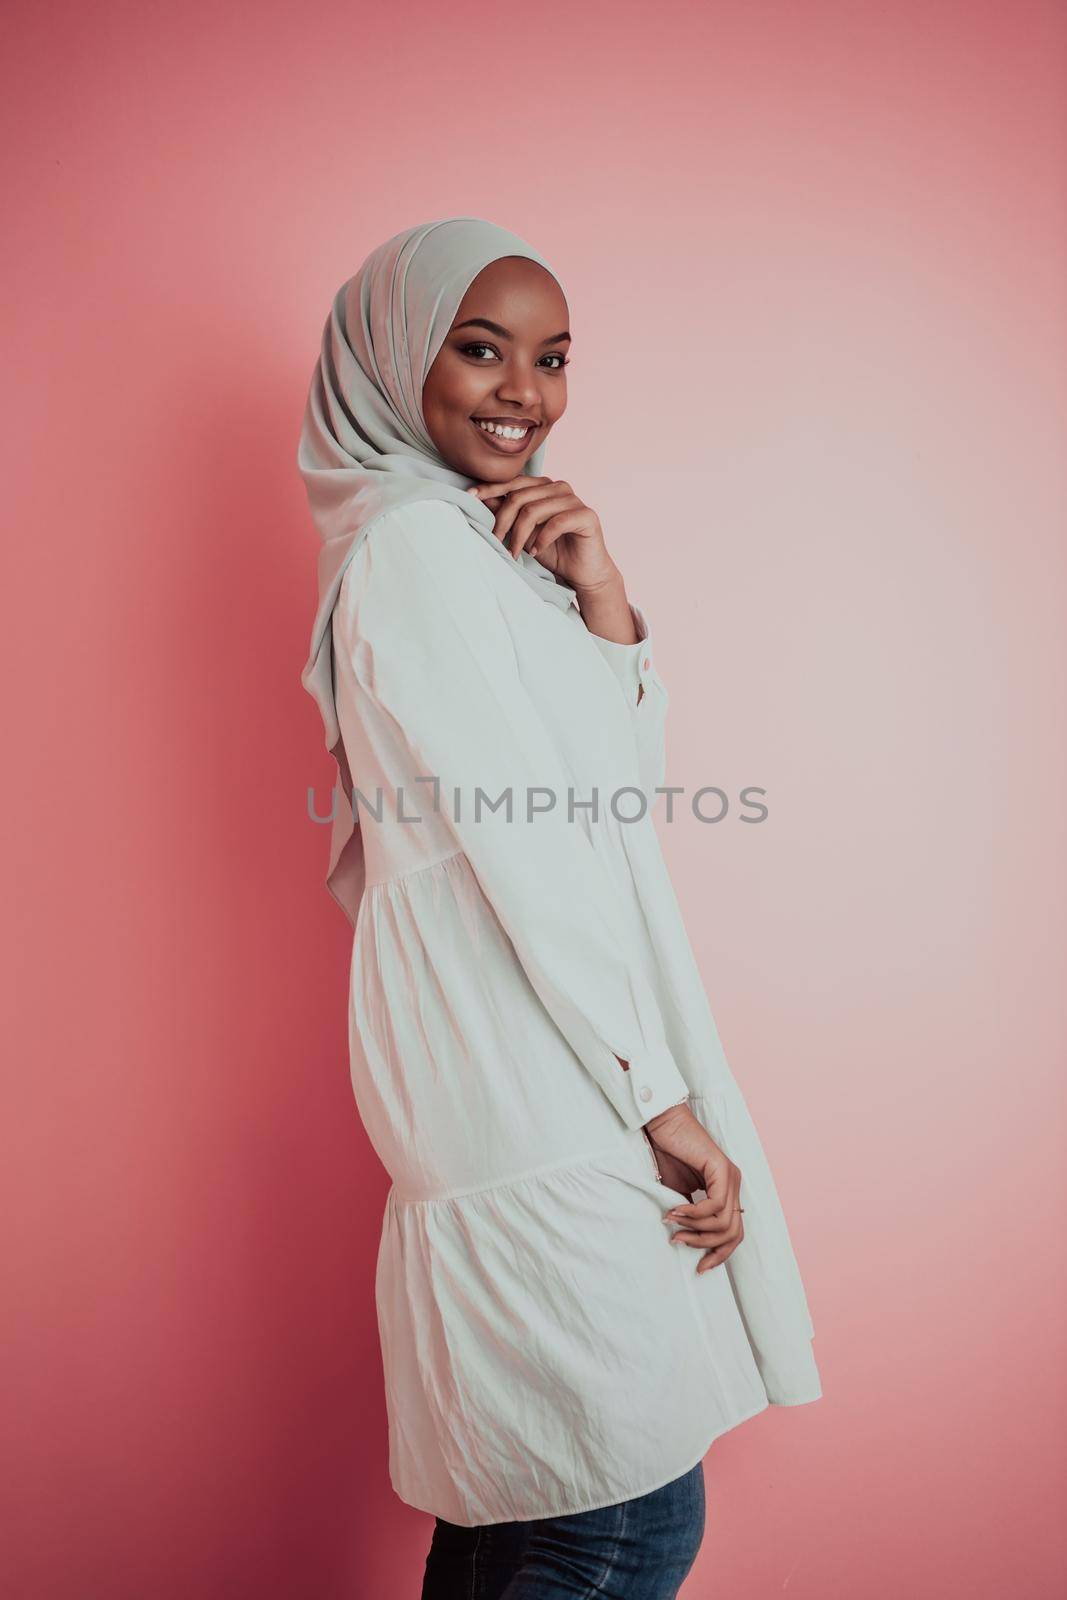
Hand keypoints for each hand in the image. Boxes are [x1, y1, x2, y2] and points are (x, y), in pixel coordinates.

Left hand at [466, 476, 619, 594]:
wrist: (583, 573)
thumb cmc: (553, 551)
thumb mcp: (523, 532)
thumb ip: (507, 512)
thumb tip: (479, 497)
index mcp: (544, 486)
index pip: (513, 482)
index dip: (490, 488)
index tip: (470, 496)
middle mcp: (559, 487)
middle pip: (520, 496)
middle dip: (503, 521)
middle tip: (494, 542)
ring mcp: (574, 499)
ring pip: (534, 510)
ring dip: (519, 535)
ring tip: (515, 554)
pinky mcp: (586, 515)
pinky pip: (556, 522)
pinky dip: (541, 539)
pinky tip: (535, 552)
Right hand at [644, 1103, 744, 1274]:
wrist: (663, 1125)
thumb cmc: (668, 1154)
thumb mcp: (679, 1194)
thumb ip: (689, 1215)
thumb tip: (688, 1241)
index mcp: (727, 1191)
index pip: (735, 1234)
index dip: (720, 1255)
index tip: (700, 1268)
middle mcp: (735, 1184)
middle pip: (734, 1233)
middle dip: (707, 1246)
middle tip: (680, 1243)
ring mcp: (731, 1177)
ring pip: (724, 1222)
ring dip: (696, 1229)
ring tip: (673, 1224)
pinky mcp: (722, 1169)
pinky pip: (715, 1205)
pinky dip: (694, 1214)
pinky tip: (676, 1211)